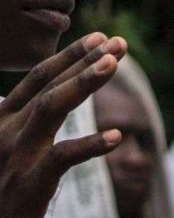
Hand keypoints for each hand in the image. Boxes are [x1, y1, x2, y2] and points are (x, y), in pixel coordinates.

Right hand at [0, 33, 126, 217]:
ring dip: (83, 82)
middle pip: (49, 85)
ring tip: (113, 64)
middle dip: (84, 60)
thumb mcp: (7, 146)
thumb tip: (54, 97)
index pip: (38, 78)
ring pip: (52, 108)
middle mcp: (8, 128)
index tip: (99, 39)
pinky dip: (91, 145)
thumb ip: (27, 121)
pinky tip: (118, 137)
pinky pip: (64, 157)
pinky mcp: (32, 178)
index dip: (69, 56)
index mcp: (3, 118)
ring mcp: (19, 151)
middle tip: (117, 43)